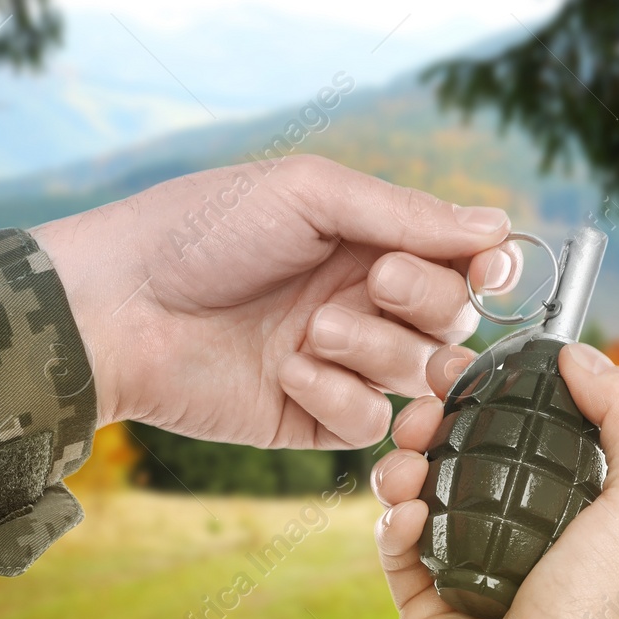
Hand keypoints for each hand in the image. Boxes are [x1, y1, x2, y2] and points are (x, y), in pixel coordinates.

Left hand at [30, 155, 521, 446]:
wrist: (119, 308)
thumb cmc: (202, 232)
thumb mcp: (308, 195)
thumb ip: (405, 214)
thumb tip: (499, 228)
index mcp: (364, 240)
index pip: (459, 260)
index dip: (487, 267)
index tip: (487, 268)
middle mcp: (361, 302)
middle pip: (452, 318)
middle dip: (426, 300)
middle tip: (373, 281)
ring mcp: (336, 364)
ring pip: (418, 373)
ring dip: (379, 347)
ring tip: (315, 329)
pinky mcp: (306, 418)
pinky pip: (366, 423)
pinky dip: (339, 396)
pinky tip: (290, 372)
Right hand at [371, 342, 618, 618]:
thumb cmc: (601, 610)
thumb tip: (579, 356)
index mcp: (583, 509)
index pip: (537, 427)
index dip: (504, 387)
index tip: (474, 362)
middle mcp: (527, 534)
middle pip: (471, 449)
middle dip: (443, 414)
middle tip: (429, 400)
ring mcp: (471, 567)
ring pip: (424, 487)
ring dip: (408, 460)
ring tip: (410, 462)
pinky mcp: (424, 602)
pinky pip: (396, 542)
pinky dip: (394, 518)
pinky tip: (407, 514)